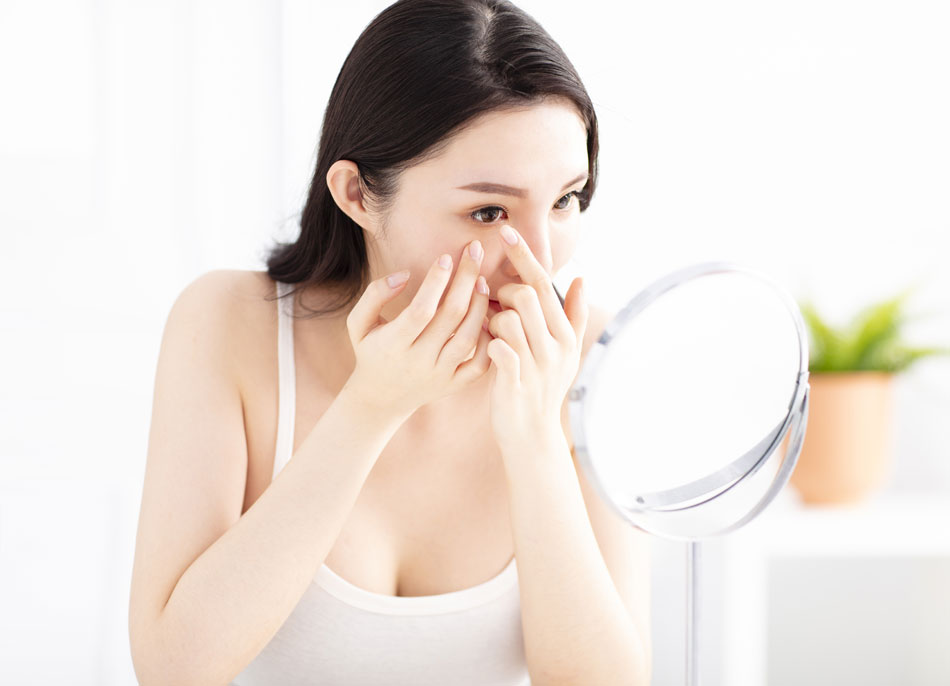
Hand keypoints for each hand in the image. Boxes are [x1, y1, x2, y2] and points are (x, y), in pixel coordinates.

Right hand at [343, 240, 492, 419]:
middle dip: (466, 279)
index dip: (435, 282)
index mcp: (394, 344)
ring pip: (469, 338)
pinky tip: (489, 316)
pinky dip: (490, 340)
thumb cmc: (371, 350)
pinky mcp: (454, 384)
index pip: (421, 310)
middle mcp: (419, 360)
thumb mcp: (359, 323)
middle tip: (475, 252)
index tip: (446, 257)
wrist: (381, 397)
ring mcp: (439, 375)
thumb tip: (404, 275)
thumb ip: (375, 295)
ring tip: (483, 280)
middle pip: (451, 317)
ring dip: (480, 305)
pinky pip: (480, 364)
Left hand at [485, 224, 587, 454]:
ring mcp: (536, 364)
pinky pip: (500, 348)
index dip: (523, 256)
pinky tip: (488, 348)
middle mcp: (555, 346)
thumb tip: (582, 278)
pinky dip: (490, 342)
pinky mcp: (515, 382)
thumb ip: (574, 314)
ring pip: (508, 318)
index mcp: (564, 333)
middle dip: (502, 293)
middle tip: (493, 306)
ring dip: (492, 320)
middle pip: (525, 295)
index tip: (505, 232)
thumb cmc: (542, 387)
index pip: (544, 284)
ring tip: (491, 333)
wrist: (532, 435)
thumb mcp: (566, 352)